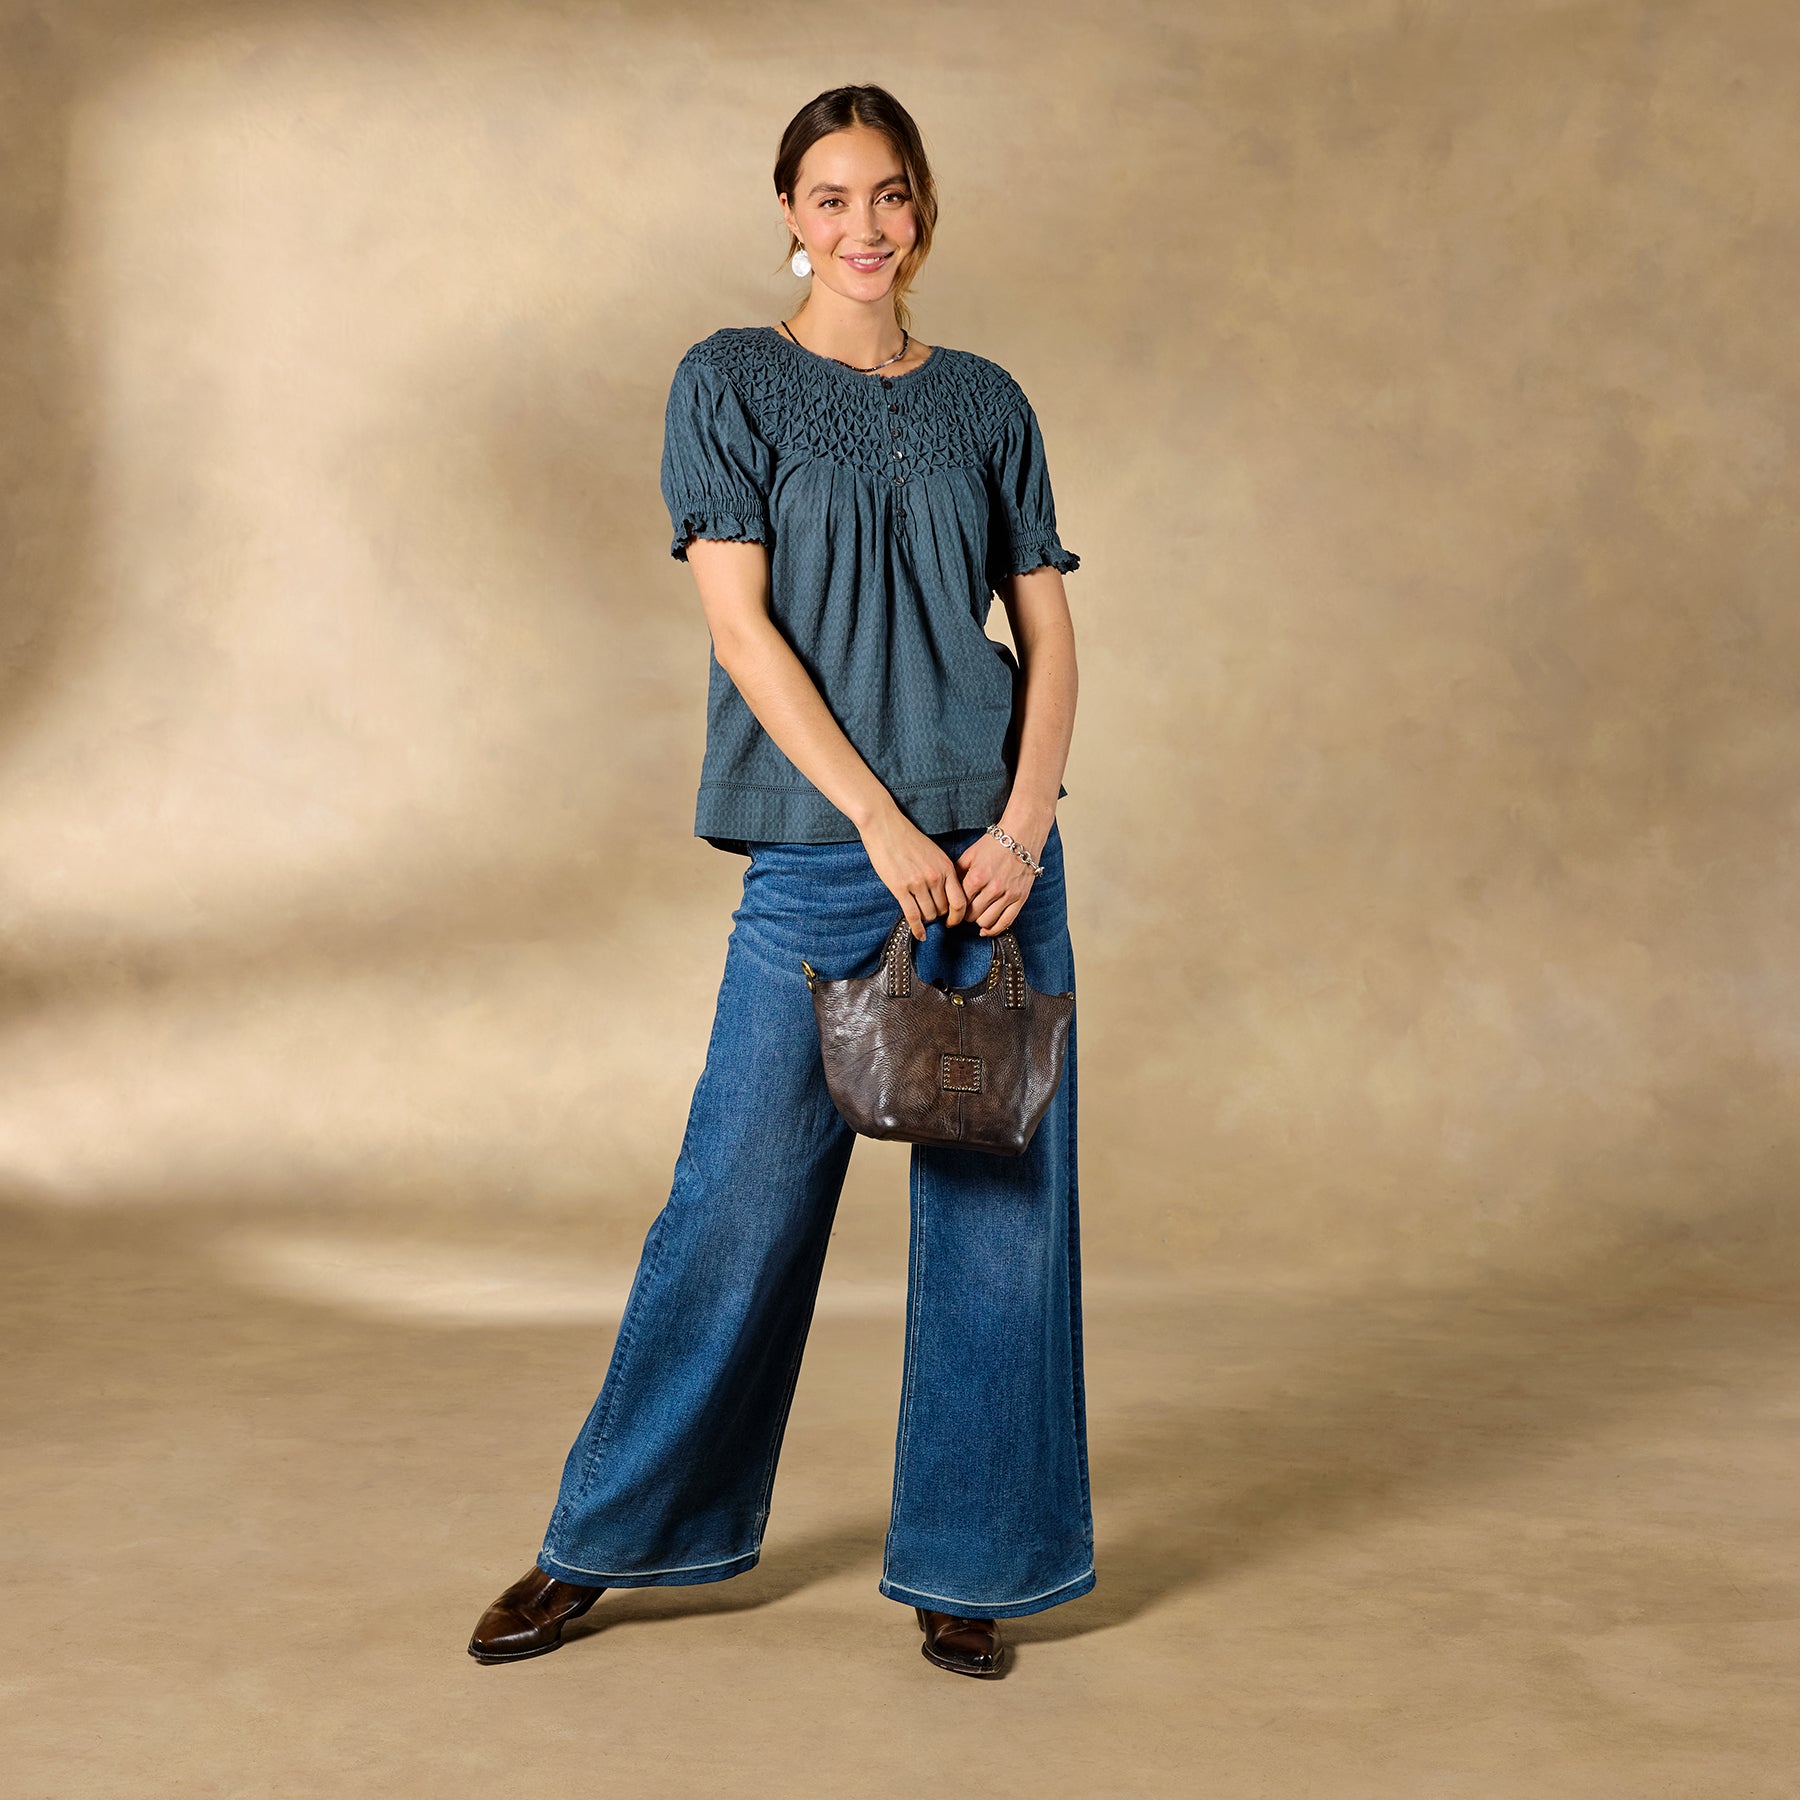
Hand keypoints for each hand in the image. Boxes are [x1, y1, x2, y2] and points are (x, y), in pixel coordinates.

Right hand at [858, 811, 969, 941]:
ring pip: (929, 914)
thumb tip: (948, 894)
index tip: (953, 921)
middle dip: (939, 916)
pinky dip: (917, 928)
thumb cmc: (908, 838)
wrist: (885, 827)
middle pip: (943, 910)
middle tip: (934, 916)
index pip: (960, 901)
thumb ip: (943, 872)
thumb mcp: (935, 853)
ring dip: (926, 918)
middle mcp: (935, 877)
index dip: (958, 916)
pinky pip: (913, 915)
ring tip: (922, 915)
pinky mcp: (900, 888)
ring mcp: (917, 883)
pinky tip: (920, 934)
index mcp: (946, 867)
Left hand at [951, 824, 1040, 937]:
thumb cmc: (995, 844)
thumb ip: (957, 872)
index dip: (954, 908)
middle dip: (965, 915)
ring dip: (978, 921)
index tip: (952, 910)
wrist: (1022, 836)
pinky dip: (994, 930)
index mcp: (976, 877)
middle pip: (971, 915)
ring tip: (976, 915)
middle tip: (964, 912)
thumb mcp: (970, 854)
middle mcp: (992, 888)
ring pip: (986, 921)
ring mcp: (1007, 895)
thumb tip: (946, 888)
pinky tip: (986, 930)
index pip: (959, 903)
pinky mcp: (1020, 899)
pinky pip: (1005, 922)